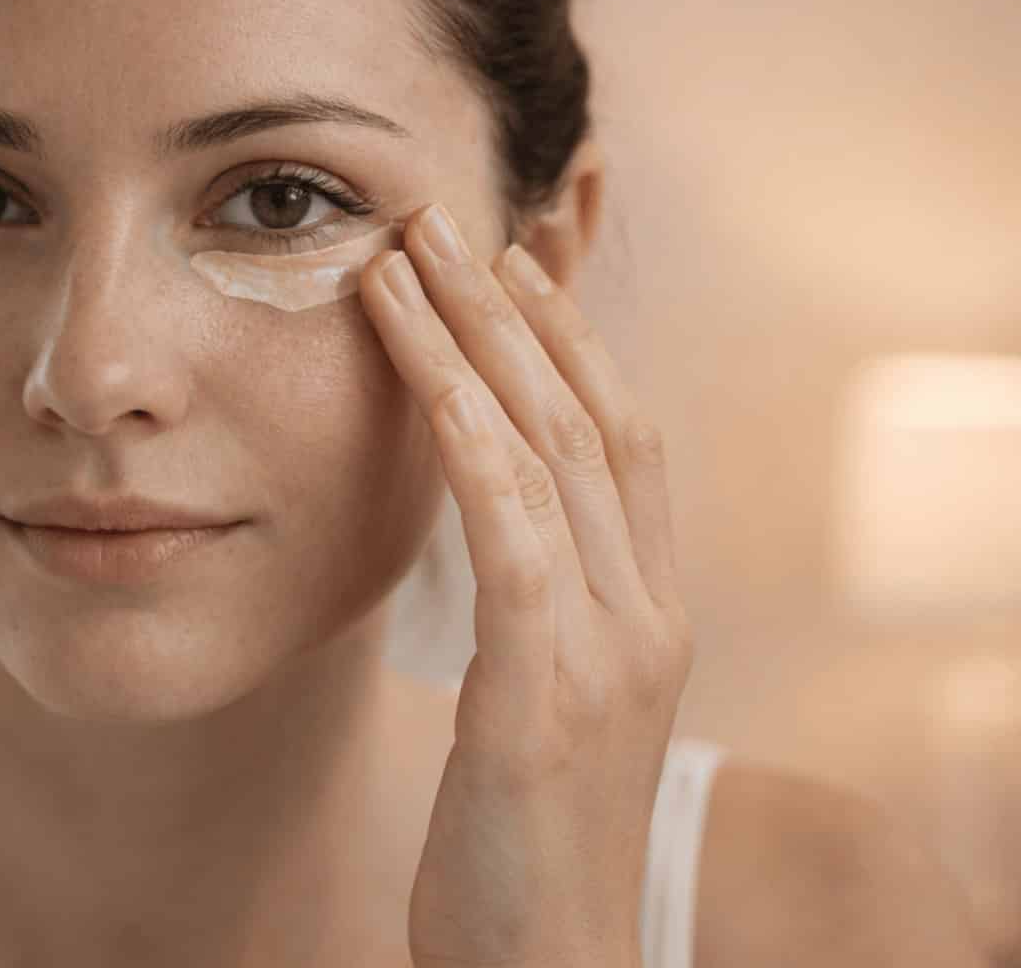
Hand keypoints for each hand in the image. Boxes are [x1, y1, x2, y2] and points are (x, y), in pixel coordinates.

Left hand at [358, 202, 694, 967]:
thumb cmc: (522, 842)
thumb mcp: (546, 704)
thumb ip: (542, 612)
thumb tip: (495, 527)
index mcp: (650, 614)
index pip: (622, 440)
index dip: (571, 340)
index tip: (512, 260)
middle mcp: (647, 617)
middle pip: (591, 422)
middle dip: (516, 312)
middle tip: (448, 220)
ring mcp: (606, 656)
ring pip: (551, 458)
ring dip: (476, 349)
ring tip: (411, 263)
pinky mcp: (540, 702)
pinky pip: (512, 544)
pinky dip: (472, 448)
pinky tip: (424, 379)